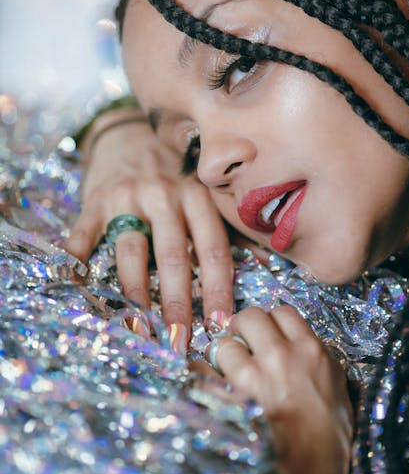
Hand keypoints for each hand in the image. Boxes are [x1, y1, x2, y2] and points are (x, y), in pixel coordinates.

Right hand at [66, 117, 233, 330]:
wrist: (128, 134)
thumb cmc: (173, 172)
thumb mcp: (202, 190)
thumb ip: (224, 225)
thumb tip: (264, 262)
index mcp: (197, 197)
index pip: (213, 250)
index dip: (219, 290)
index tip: (221, 324)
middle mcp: (165, 196)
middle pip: (174, 257)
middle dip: (178, 303)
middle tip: (180, 339)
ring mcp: (128, 197)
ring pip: (132, 252)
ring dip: (135, 293)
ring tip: (139, 326)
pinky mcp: (95, 200)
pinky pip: (85, 234)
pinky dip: (79, 261)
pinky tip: (79, 287)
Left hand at [203, 305, 354, 473]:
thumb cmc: (328, 441)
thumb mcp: (336, 390)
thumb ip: (316, 360)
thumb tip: (297, 344)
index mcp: (311, 352)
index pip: (282, 311)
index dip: (270, 322)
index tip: (266, 335)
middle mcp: (281, 357)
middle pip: (248, 317)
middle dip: (241, 330)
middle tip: (241, 348)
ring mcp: (252, 379)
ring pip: (221, 345)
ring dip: (220, 358)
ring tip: (226, 377)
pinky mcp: (227, 402)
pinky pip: (201, 376)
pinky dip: (202, 382)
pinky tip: (211, 393)